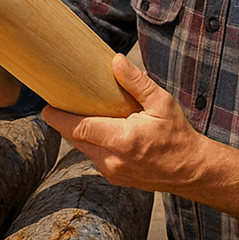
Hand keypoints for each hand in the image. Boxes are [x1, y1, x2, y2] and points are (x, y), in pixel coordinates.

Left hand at [43, 54, 201, 192]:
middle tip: (62, 103)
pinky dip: (93, 145)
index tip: (45, 108)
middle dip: (66, 123)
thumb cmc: (178, 135)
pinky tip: (100, 132)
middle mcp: (113, 160)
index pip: (79, 128)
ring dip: (80, 134)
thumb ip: (136, 82)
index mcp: (122, 140)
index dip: (58, 118)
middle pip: (76, 139)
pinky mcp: (116, 178)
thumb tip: (115, 61)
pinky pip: (95, 158)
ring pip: (84, 150)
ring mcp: (113, 172)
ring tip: (83, 114)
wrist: (193, 170)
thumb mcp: (162, 103)